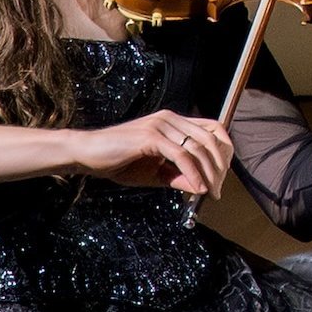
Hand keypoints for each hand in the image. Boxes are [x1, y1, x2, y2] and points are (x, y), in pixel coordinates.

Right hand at [79, 104, 231, 203]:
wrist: (88, 154)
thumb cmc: (119, 162)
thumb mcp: (155, 173)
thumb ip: (179, 177)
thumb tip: (202, 187)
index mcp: (174, 122)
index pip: (212, 129)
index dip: (223, 151)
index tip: (222, 175)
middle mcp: (170, 119)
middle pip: (210, 139)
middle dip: (219, 166)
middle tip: (218, 190)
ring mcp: (161, 125)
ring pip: (198, 148)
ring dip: (209, 173)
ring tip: (211, 192)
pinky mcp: (151, 137)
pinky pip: (180, 156)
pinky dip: (193, 174)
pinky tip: (196, 189)